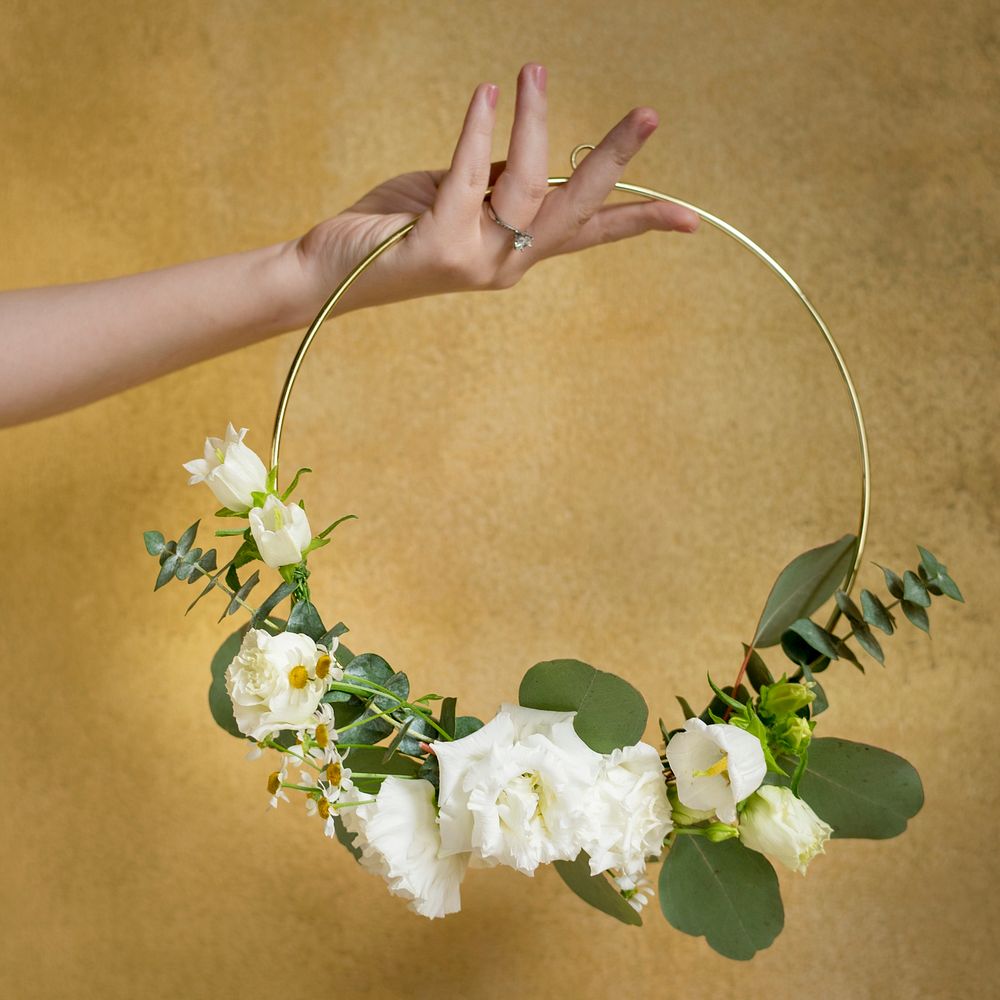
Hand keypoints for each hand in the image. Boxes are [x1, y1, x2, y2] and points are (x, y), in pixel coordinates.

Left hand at [292, 64, 698, 316]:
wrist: (328, 271)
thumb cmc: (392, 230)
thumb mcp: (456, 200)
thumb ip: (494, 182)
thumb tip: (524, 146)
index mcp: (516, 254)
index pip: (588, 234)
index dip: (639, 222)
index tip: (691, 220)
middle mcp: (506, 264)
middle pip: (576, 210)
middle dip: (613, 162)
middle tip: (648, 115)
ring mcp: (476, 260)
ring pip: (526, 186)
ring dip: (533, 121)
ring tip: (530, 71)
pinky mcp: (440, 245)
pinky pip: (469, 174)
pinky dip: (479, 128)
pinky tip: (486, 93)